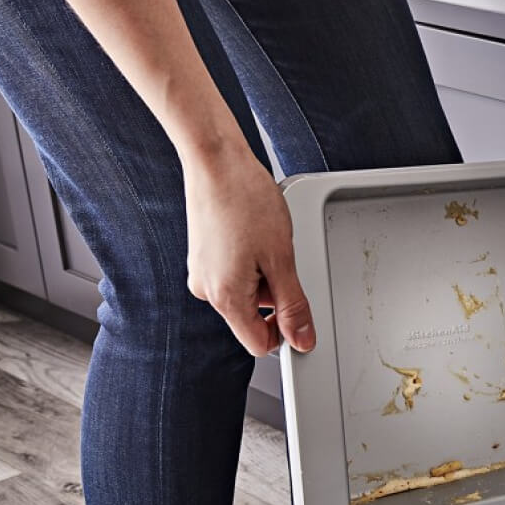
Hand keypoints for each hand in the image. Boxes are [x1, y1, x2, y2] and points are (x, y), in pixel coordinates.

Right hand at [183, 144, 314, 355]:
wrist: (216, 161)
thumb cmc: (245, 200)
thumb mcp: (282, 259)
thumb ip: (293, 305)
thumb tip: (302, 339)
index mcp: (225, 297)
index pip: (259, 343)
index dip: (285, 331)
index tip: (300, 310)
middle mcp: (207, 290)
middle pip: (254, 317)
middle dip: (276, 295)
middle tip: (282, 258)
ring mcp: (202, 272)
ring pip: (247, 293)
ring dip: (265, 275)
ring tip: (267, 239)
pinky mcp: (204, 255)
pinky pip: (236, 273)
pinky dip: (252, 261)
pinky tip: (256, 234)